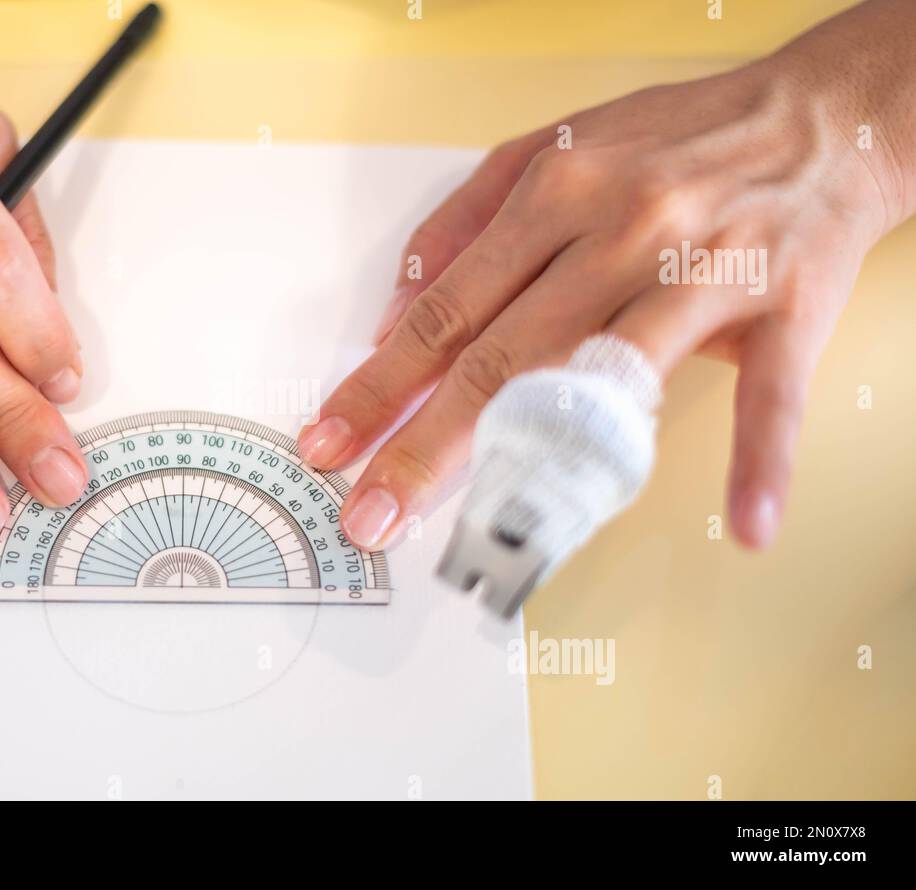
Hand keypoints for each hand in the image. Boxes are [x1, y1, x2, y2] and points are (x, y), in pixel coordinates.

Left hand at [298, 0, 915, 551]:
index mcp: (557, 193)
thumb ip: (461, 222)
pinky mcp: (786, 306)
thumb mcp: (551, 148)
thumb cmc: (676, 142)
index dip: (380, 383)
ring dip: (546, 465)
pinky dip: (761, 459)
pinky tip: (744, 524)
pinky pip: (773, 393)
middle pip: (503, 356)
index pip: (446, 310)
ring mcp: (704, 271)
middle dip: (424, 444)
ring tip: (491, 535)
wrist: (822, 116)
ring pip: (609, 377)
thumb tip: (390, 308)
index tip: (330, 441)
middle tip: (372, 510)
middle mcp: (622, 230)